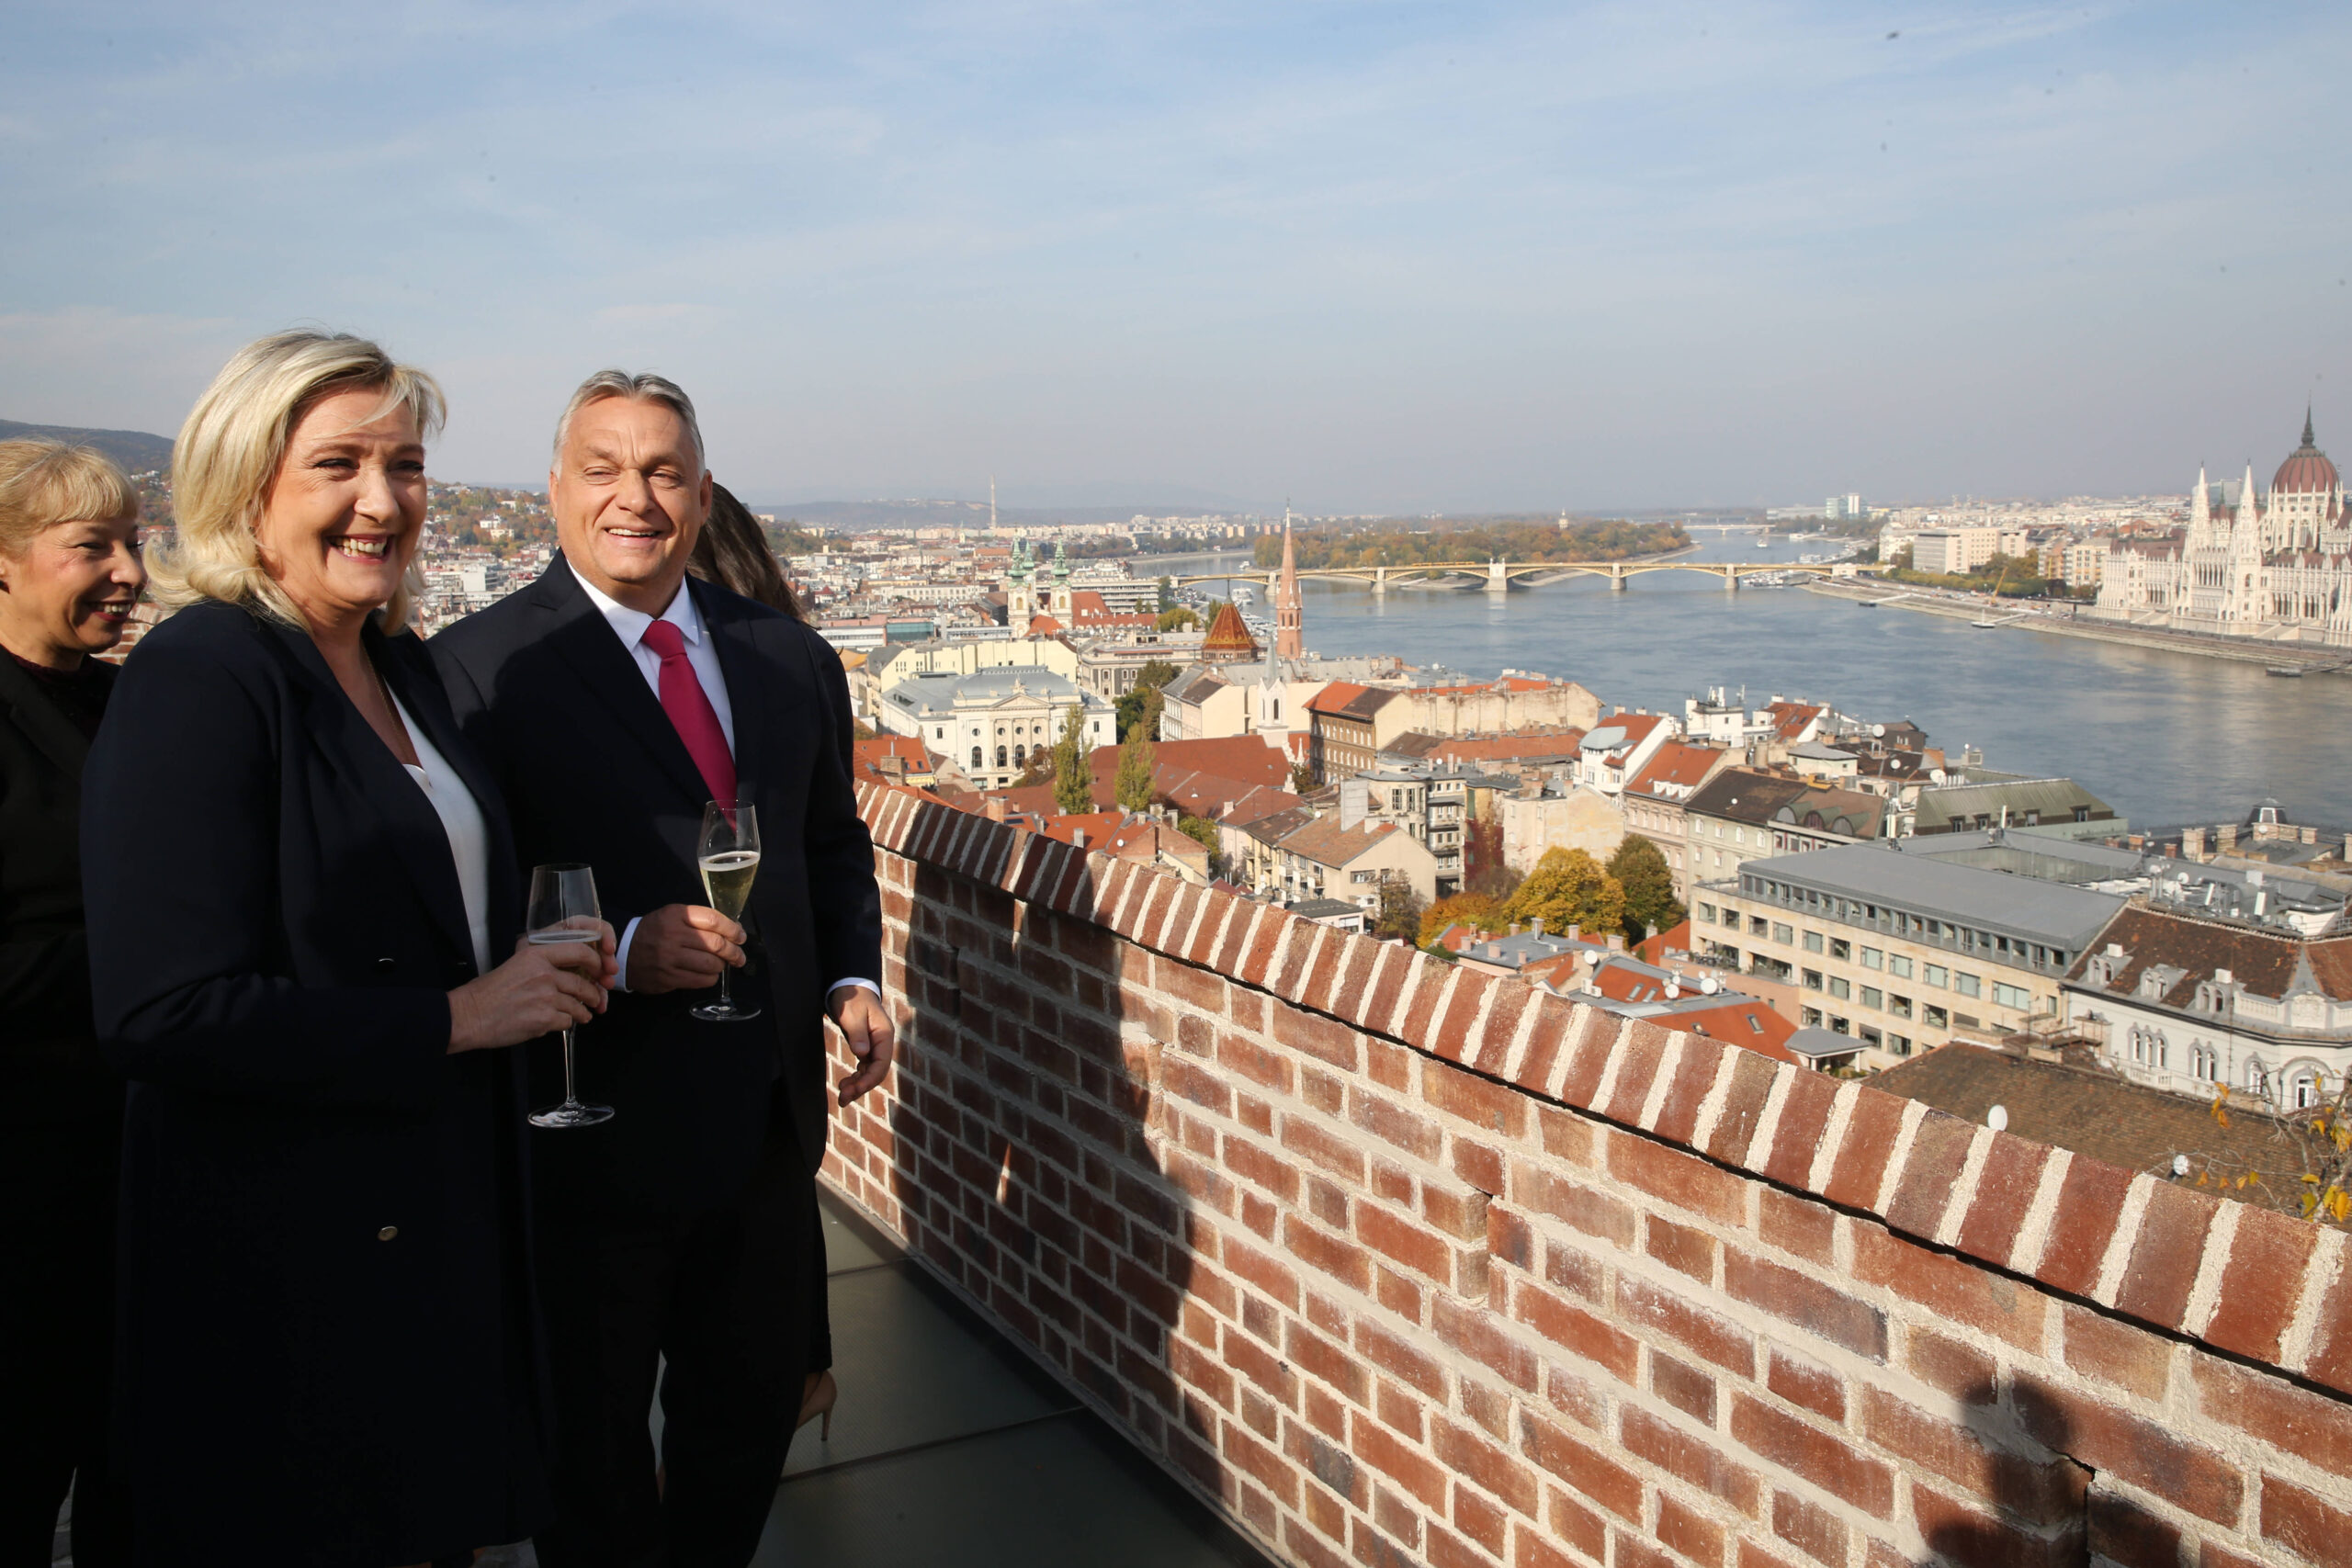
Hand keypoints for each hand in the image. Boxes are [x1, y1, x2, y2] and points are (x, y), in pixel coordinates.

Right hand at [449, 923, 615, 1052]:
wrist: (471, 1015)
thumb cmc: (489, 992)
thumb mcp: (517, 965)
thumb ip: (544, 966)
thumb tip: (570, 973)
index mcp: (536, 955)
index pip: (580, 951)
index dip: (596, 962)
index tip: (600, 970)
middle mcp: (544, 973)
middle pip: (583, 983)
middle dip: (593, 994)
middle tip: (596, 999)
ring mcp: (545, 996)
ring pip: (578, 1005)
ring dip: (583, 1011)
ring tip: (583, 1014)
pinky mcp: (544, 1018)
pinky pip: (567, 1021)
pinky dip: (567, 1023)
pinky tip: (562, 1023)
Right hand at [627, 904, 745, 993]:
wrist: (623, 952)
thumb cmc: (655, 931)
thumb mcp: (672, 916)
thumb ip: (699, 920)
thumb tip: (733, 930)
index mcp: (676, 915)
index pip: (713, 920)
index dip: (733, 929)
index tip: (740, 936)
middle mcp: (673, 935)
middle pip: (715, 944)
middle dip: (734, 951)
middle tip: (739, 956)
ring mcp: (669, 959)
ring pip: (711, 964)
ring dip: (722, 965)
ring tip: (722, 964)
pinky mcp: (668, 978)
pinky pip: (701, 980)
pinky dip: (711, 977)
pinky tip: (709, 974)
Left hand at [830, 985, 895, 1107]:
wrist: (849, 988)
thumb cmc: (851, 999)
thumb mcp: (852, 1014)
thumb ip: (857, 1033)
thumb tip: (862, 1053)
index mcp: (884, 1034)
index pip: (882, 1063)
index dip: (869, 1079)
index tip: (855, 1089)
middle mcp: (882, 1043)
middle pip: (877, 1072)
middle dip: (861, 1087)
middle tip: (842, 1098)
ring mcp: (875, 1047)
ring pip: (870, 1073)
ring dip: (858, 1086)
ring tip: (842, 1097)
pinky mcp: (866, 1048)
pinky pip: (864, 1068)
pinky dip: (856, 1078)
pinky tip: (845, 1084)